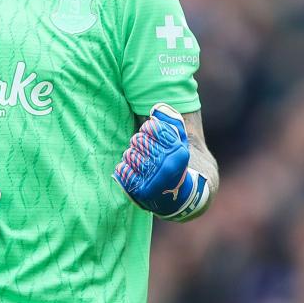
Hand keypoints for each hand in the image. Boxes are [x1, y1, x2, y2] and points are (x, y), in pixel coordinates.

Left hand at [113, 103, 209, 220]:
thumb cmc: (175, 161)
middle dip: (139, 142)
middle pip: (138, 140)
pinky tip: (133, 170)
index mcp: (178, 151)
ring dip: (131, 155)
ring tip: (140, 160)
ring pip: (129, 154)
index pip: (150, 127)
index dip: (148, 129)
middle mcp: (168, 166)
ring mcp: (154, 180)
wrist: (180, 194)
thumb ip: (171, 120)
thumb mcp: (180, 140)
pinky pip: (123, 170)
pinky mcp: (141, 191)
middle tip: (145, 149)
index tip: (151, 134)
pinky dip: (124, 168)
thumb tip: (156, 108)